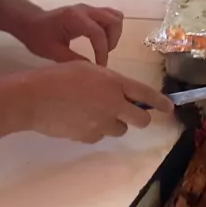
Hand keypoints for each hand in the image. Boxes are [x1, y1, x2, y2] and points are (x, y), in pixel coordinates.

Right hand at [0, 62, 173, 142]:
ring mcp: (102, 123)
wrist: (35, 98)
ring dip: (114, 122)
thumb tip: (119, 92)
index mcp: (114, 83)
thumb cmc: (59, 77)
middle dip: (140, 117)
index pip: (146, 94)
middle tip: (129, 112)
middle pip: (141, 119)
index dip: (161, 102)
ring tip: (93, 111)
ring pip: (120, 128)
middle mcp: (114, 104)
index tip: (170, 108)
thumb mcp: (88, 70)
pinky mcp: (90, 137)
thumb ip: (109, 81)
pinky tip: (80, 119)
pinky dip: (95, 129)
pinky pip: (100, 135)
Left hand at [16, 3, 123, 66]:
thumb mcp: (53, 52)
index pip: (98, 33)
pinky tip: (101, 40)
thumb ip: (73, 60)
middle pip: (113, 20)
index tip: (100, 66)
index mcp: (75, 18)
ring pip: (114, 16)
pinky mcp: (90, 11)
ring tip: (103, 48)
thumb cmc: (39, 37)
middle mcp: (85, 10)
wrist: (30, 22)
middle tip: (103, 55)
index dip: (102, 51)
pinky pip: (109, 16)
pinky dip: (111, 29)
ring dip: (114, 33)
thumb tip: (93, 70)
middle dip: (112, 40)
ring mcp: (89, 9)